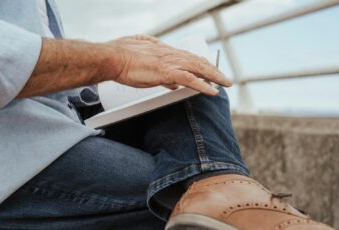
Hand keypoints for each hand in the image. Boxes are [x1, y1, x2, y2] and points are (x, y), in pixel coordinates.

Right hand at [106, 35, 231, 95]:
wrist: (113, 58)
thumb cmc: (122, 57)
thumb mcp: (142, 59)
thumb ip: (157, 68)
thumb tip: (170, 82)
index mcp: (164, 51)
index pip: (189, 57)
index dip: (201, 63)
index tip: (210, 69)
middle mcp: (170, 55)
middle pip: (198, 61)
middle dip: (213, 70)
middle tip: (224, 78)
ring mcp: (170, 63)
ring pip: (199, 68)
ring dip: (214, 76)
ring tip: (225, 83)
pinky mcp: (167, 72)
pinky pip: (190, 80)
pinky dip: (203, 85)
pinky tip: (213, 91)